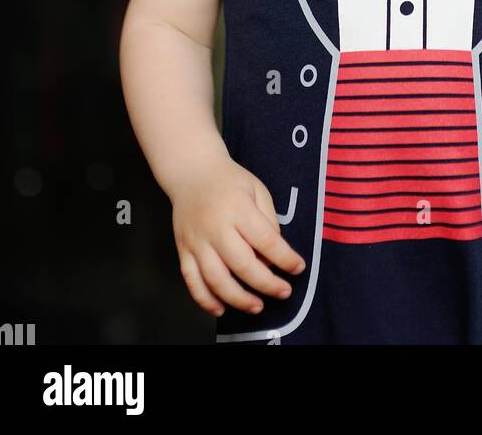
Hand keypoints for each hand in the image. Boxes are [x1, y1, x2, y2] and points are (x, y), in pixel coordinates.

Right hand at [171, 156, 306, 317]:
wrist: (192, 172)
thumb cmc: (230, 182)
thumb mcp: (257, 190)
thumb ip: (268, 221)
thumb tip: (273, 256)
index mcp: (238, 208)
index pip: (266, 240)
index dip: (285, 259)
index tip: (298, 268)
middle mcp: (216, 227)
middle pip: (242, 264)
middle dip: (266, 283)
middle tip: (284, 292)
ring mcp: (196, 241)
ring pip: (216, 279)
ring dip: (238, 299)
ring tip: (257, 307)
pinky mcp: (182, 250)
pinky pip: (192, 281)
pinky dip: (205, 300)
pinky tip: (222, 309)